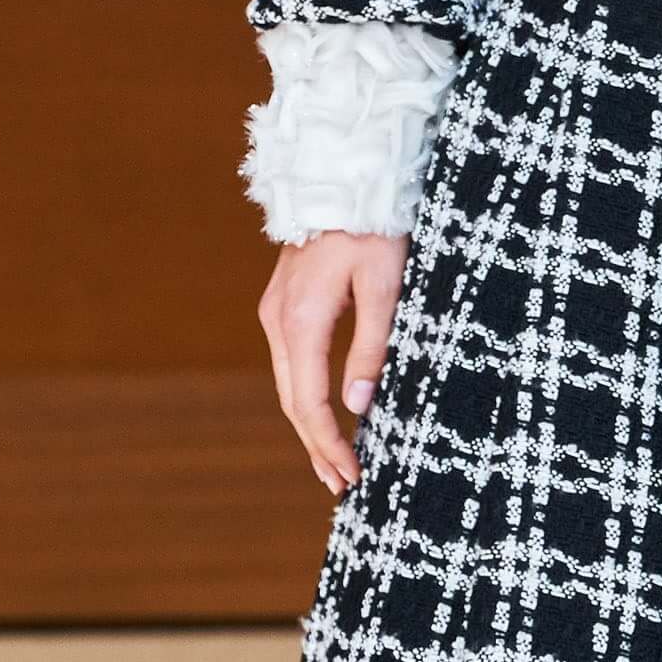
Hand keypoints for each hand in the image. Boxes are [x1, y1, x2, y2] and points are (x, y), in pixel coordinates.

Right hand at [259, 230, 409, 496]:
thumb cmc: (373, 227)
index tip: (351, 478)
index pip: (310, 403)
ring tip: (333, 463)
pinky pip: (292, 362)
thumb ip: (372, 347)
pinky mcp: (285, 302)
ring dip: (310, 425)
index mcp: (301, 321)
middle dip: (317, 446)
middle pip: (293, 400)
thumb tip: (357, 405)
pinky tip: (323, 413)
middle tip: (342, 486)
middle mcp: (278, 320)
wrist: (343, 175)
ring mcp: (276, 311)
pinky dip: (306, 395)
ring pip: (289, 383)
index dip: (329, 445)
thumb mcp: (385, 287)